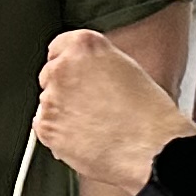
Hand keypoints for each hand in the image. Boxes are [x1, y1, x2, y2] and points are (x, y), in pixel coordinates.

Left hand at [32, 29, 195, 191]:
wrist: (151, 148)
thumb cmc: (149, 114)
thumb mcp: (127, 69)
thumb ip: (99, 65)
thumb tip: (88, 75)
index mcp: (84, 46)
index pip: (60, 47)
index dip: (71, 64)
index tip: (77, 75)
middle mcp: (62, 68)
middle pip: (52, 75)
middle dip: (67, 90)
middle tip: (91, 105)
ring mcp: (51, 98)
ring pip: (49, 103)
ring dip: (64, 113)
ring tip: (95, 125)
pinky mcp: (46, 126)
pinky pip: (45, 127)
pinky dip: (59, 134)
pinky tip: (85, 138)